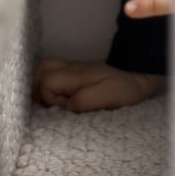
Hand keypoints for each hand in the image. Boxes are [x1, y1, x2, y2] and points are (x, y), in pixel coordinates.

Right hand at [32, 58, 165, 111]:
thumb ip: (84, 100)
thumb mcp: (107, 96)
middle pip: (39, 70)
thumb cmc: (123, 89)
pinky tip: (53, 96)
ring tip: (47, 102)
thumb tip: (66, 105)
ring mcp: (70, 68)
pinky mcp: (74, 73)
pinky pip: (51, 72)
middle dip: (36, 88)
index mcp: (75, 74)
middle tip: (47, 105)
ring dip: (39, 84)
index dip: (50, 99)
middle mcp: (69, 68)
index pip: (46, 83)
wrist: (138, 76)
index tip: (65, 107)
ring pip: (42, 69)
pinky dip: (46, 82)